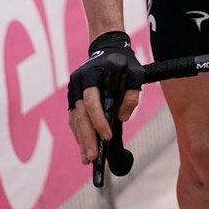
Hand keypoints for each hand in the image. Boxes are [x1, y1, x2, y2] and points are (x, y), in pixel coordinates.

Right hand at [66, 32, 144, 165]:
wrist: (107, 49)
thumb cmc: (123, 64)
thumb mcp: (135, 75)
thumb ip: (131, 96)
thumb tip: (122, 117)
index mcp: (90, 76)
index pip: (91, 102)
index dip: (98, 121)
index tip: (108, 137)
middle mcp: (77, 85)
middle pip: (80, 116)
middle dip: (86, 138)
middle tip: (92, 157)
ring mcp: (73, 93)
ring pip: (75, 120)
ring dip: (81, 140)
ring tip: (87, 159)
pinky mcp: (74, 100)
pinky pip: (75, 120)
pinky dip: (79, 134)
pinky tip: (84, 148)